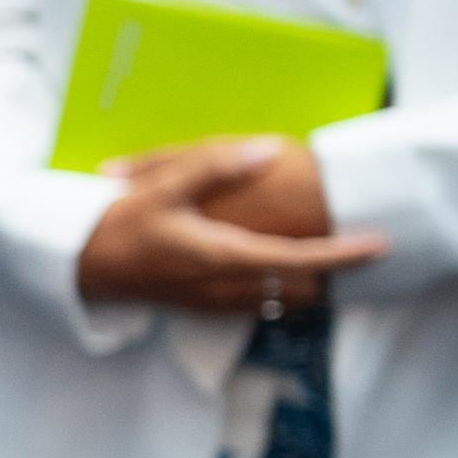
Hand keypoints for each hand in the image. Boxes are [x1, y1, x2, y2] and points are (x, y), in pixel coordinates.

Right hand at [74, 133, 386, 315]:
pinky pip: (261, 307)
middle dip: (337, 275)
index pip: (298, 260)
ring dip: (314, 287)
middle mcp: (224, 287)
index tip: (379, 245)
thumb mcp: (160, 186)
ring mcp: (214, 302)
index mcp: (221, 256)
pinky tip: (292, 278)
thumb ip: (214, 166)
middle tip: (366, 251)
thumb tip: (266, 149)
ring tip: (341, 265)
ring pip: (284, 304)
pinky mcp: (204, 307)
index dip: (342, 255)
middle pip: (301, 290)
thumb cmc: (117, 223)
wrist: (77, 265)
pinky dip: (286, 294)